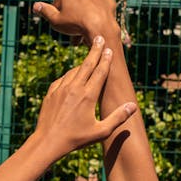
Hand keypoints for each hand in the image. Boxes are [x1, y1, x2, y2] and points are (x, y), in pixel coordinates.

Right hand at [33, 0, 119, 44]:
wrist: (100, 28)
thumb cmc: (75, 24)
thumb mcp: (55, 20)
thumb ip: (45, 11)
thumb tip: (35, 5)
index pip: (59, 3)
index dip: (58, 15)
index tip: (61, 25)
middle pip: (74, 3)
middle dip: (72, 15)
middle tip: (72, 30)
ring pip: (87, 6)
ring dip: (84, 16)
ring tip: (83, 32)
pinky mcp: (108, 1)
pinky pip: (100, 9)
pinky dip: (97, 16)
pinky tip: (95, 26)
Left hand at [34, 37, 135, 154]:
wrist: (47, 141)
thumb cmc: (75, 139)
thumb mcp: (100, 132)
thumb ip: (118, 118)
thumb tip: (133, 106)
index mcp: (88, 96)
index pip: (99, 72)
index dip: (106, 60)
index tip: (109, 50)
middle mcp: (74, 88)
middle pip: (86, 64)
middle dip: (94, 51)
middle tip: (99, 38)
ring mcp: (61, 89)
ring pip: (74, 71)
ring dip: (82, 63)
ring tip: (89, 57)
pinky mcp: (51, 93)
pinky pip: (63, 79)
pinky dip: (70, 74)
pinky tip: (73, 75)